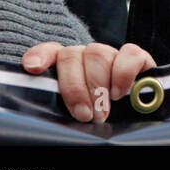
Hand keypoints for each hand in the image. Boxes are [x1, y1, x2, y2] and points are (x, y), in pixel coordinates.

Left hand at [22, 42, 155, 123]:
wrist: (134, 115)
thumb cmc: (98, 115)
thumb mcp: (75, 112)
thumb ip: (63, 107)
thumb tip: (53, 117)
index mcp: (66, 67)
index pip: (50, 52)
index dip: (40, 56)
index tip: (33, 68)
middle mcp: (85, 56)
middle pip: (72, 55)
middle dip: (76, 88)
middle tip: (83, 114)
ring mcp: (111, 54)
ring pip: (98, 53)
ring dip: (99, 85)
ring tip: (102, 111)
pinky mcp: (136, 57)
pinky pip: (130, 53)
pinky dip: (124, 73)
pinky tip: (120, 92)